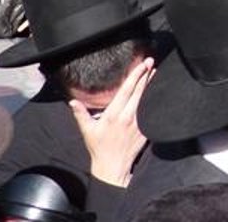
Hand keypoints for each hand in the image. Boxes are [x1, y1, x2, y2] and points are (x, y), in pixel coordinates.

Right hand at [70, 56, 154, 186]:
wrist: (112, 166)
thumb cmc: (98, 147)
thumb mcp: (87, 130)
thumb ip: (81, 114)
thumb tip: (72, 102)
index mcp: (114, 114)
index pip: (127, 90)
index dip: (135, 76)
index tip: (142, 65)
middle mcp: (128, 116)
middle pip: (139, 91)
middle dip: (146, 75)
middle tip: (150, 61)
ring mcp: (139, 122)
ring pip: (146, 99)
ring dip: (150, 84)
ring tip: (155, 72)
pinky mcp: (145, 129)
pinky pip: (150, 110)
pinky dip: (152, 99)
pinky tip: (155, 91)